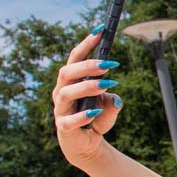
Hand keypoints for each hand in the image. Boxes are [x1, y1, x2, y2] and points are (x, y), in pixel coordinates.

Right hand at [52, 29, 122, 166]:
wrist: (87, 145)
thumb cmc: (96, 119)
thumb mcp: (109, 108)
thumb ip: (113, 101)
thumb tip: (116, 99)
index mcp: (71, 81)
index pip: (75, 58)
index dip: (86, 44)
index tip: (100, 31)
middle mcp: (62, 92)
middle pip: (67, 72)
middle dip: (87, 65)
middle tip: (109, 64)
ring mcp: (61, 110)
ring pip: (66, 93)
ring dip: (87, 86)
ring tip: (106, 84)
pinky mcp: (64, 127)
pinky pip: (70, 120)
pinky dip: (83, 115)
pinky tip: (96, 112)